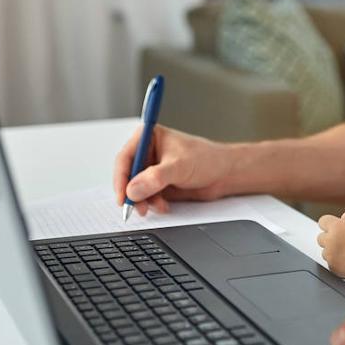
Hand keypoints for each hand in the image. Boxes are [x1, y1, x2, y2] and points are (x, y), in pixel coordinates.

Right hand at [112, 124, 233, 215]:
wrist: (224, 174)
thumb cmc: (206, 159)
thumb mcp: (179, 167)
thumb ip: (155, 178)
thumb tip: (132, 190)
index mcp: (149, 137)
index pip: (125, 158)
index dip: (121, 178)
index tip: (123, 196)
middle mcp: (148, 151)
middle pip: (127, 175)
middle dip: (133, 193)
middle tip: (138, 208)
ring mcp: (152, 168)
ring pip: (136, 188)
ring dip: (144, 200)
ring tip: (158, 206)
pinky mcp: (158, 183)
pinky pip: (146, 196)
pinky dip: (152, 203)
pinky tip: (164, 205)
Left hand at [317, 198, 344, 280]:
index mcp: (336, 227)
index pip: (323, 221)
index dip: (330, 223)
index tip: (337, 226)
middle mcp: (330, 241)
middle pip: (321, 237)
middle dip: (329, 237)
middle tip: (342, 238)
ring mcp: (331, 256)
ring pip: (325, 251)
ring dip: (332, 249)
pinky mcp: (334, 268)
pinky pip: (330, 263)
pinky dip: (336, 261)